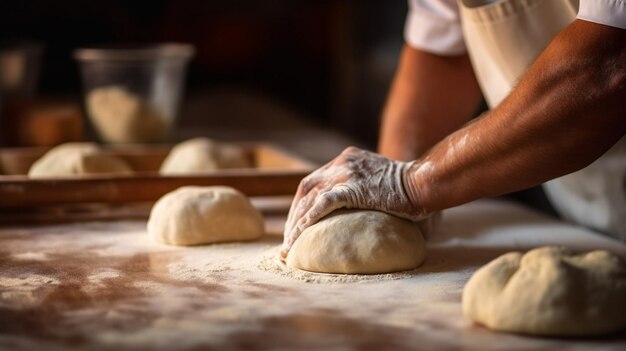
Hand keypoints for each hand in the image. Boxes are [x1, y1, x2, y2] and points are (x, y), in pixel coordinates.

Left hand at [281, 146, 431, 257]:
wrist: (426, 182)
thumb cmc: (415, 191)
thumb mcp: (384, 187)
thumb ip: (370, 199)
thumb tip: (378, 230)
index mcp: (349, 160)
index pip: (316, 181)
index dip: (304, 204)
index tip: (298, 224)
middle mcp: (343, 162)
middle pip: (307, 188)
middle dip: (294, 214)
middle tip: (290, 239)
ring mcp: (345, 172)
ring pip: (309, 198)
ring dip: (296, 223)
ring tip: (291, 247)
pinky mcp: (351, 187)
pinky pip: (321, 205)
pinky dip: (307, 221)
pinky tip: (299, 237)